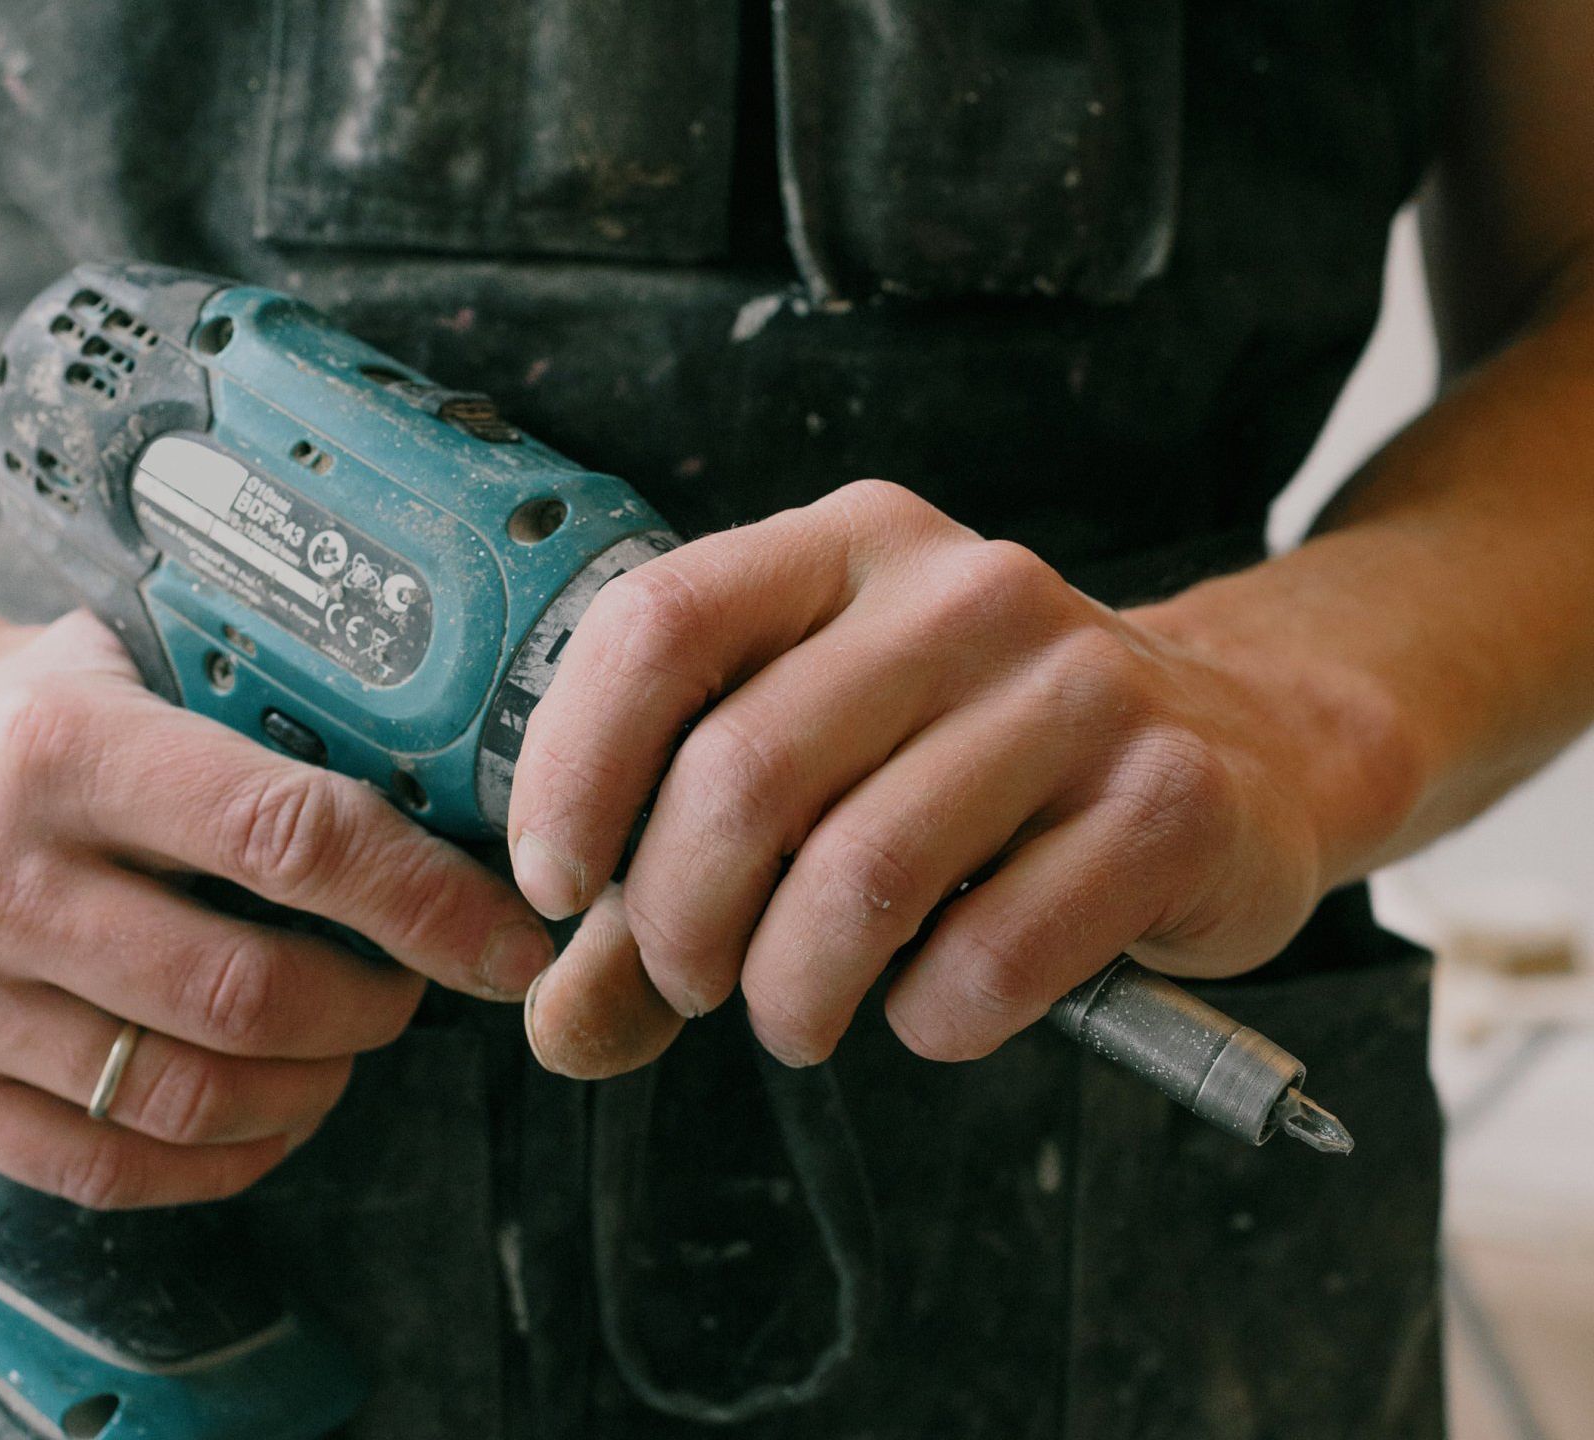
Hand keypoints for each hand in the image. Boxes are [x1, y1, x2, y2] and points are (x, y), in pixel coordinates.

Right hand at [0, 611, 551, 1208]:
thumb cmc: (44, 719)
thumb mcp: (145, 664)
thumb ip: (280, 721)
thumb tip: (477, 804)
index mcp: (60, 744)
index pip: (287, 837)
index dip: (423, 902)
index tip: (506, 940)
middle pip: (247, 994)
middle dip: (378, 1005)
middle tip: (420, 985)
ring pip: (189, 1097)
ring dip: (313, 1085)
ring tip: (346, 1040)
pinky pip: (111, 1168)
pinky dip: (227, 1155)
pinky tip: (271, 1104)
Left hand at [510, 481, 1401, 1076]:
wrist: (1240, 756)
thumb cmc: (984, 771)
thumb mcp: (820, 778)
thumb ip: (673, 889)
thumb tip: (562, 1024)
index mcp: (847, 547)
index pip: (658, 625)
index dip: (572, 770)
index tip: (559, 886)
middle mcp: (962, 590)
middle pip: (743, 772)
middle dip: (678, 925)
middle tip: (692, 984)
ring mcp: (1079, 686)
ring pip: (861, 877)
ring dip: (793, 993)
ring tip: (799, 1014)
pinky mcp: (1166, 798)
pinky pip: (990, 957)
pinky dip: (931, 1020)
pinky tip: (935, 1006)